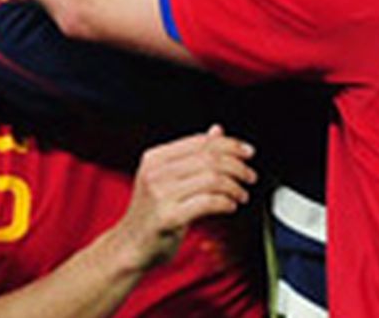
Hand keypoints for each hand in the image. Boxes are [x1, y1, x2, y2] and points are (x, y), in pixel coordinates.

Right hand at [110, 125, 255, 270]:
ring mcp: (160, 194)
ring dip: (234, 187)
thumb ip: (192, 155)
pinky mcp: (167, 217)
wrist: (129, 246)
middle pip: (209, 158)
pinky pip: (207, 202)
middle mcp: (155, 172)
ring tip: (241, 195)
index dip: (229, 144)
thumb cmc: (152, 213)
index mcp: (155, 157)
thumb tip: (216, 131)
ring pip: (212, 179)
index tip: (248, 152)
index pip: (200, 142)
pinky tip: (230, 207)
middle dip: (237, 166)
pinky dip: (226, 203)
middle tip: (250, 176)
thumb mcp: (168, 179)